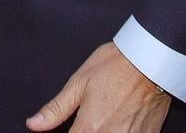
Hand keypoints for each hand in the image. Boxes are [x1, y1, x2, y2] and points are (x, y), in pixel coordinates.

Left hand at [27, 43, 170, 132]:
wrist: (151, 60)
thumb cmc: (116, 66)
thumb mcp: (79, 83)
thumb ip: (56, 109)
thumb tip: (34, 123)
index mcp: (90, 127)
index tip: (73, 129)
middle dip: (85, 132)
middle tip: (88, 121)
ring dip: (103, 132)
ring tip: (104, 119)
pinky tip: (119, 122)